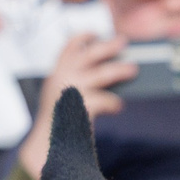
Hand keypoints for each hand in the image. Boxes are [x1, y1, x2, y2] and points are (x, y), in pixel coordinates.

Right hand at [17, 33, 137, 179]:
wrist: (47, 147)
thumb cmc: (59, 122)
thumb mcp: (63, 96)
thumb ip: (79, 82)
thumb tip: (110, 73)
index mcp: (56, 74)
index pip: (69, 47)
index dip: (82, 37)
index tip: (95, 33)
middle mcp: (63, 77)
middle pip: (91, 54)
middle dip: (109, 46)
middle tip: (123, 41)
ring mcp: (74, 90)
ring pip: (104, 74)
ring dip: (121, 70)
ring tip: (133, 69)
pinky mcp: (84, 105)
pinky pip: (107, 100)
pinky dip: (114, 103)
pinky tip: (118, 107)